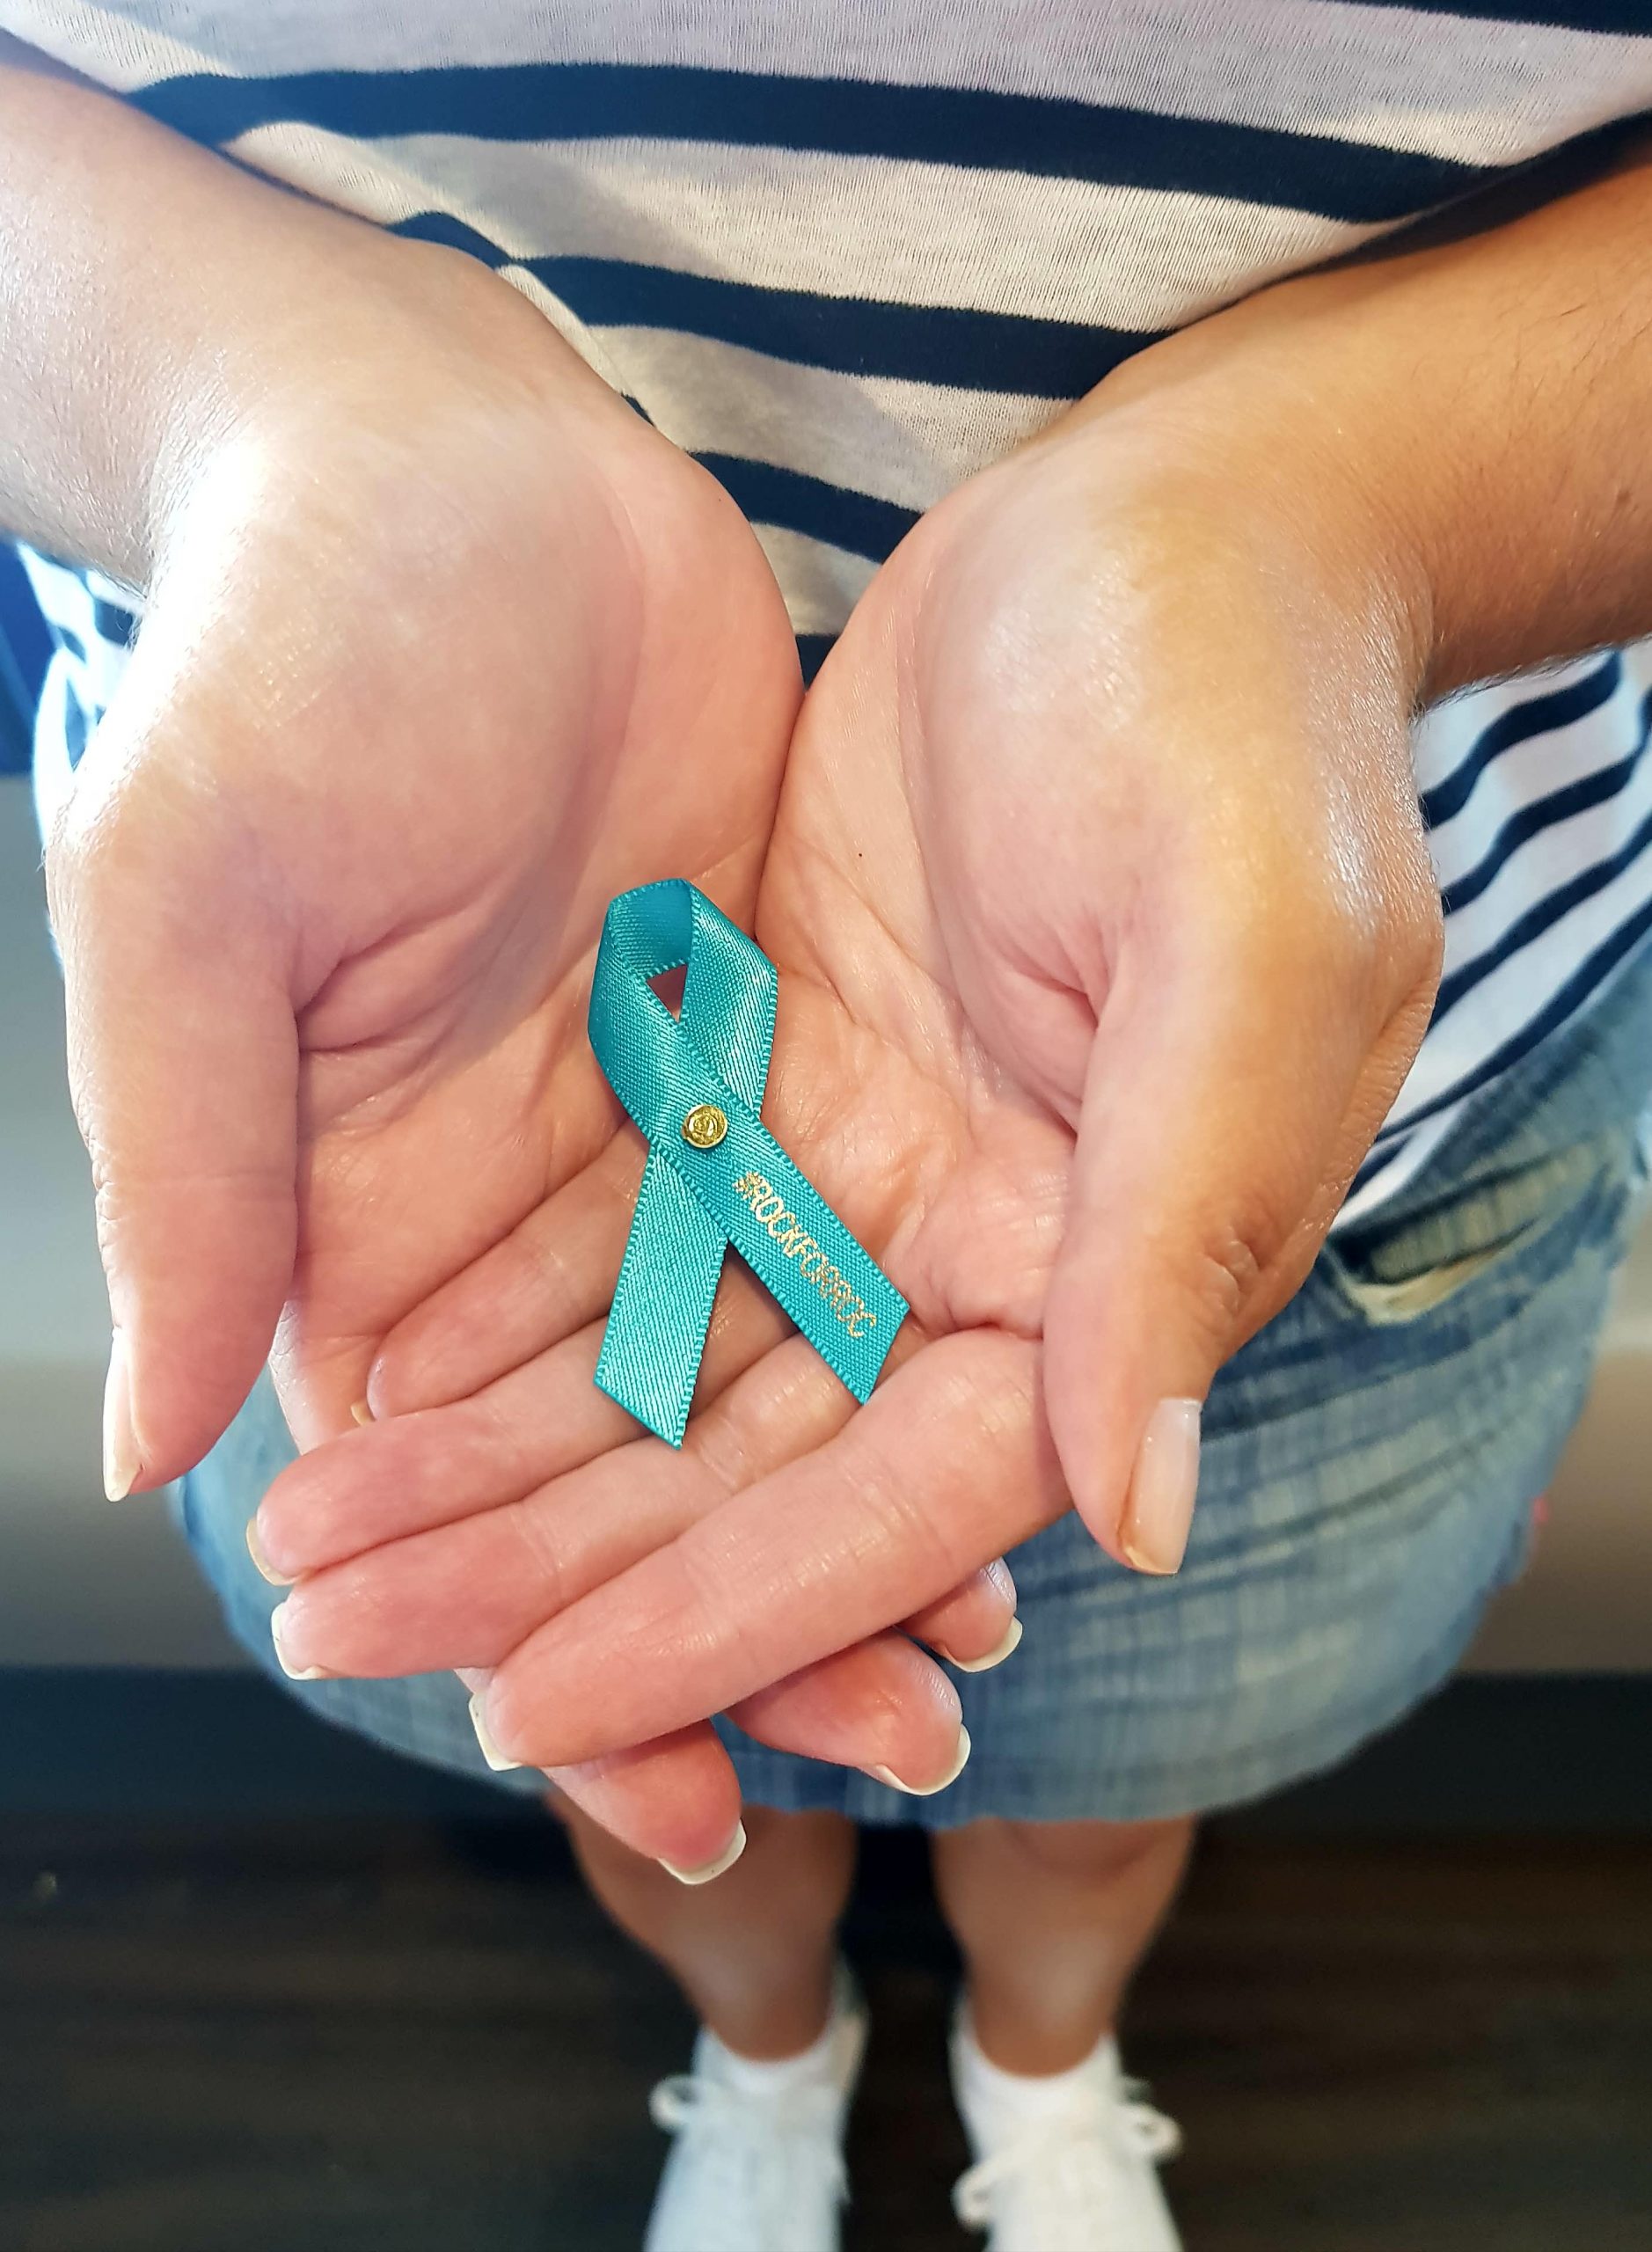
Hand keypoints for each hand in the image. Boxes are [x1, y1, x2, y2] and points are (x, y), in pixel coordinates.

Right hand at [45, 219, 1004, 1857]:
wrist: (439, 447)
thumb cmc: (282, 650)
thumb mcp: (191, 897)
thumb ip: (185, 1172)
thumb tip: (155, 1452)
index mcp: (345, 1219)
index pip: (442, 1494)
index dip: (545, 1641)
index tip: (658, 1787)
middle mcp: (495, 1209)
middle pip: (619, 1466)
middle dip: (734, 1619)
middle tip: (874, 1757)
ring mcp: (633, 1127)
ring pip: (748, 1373)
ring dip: (842, 1516)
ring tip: (967, 1663)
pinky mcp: (748, 1039)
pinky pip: (832, 1225)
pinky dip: (898, 1344)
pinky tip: (1001, 1443)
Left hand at [254, 354, 1441, 1768]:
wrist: (1174, 532)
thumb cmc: (1239, 716)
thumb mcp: (1247, 950)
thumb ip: (1183, 1225)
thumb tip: (1136, 1514)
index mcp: (1108, 1270)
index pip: (901, 1502)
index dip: (721, 1615)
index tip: (536, 1704)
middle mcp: (982, 1254)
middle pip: (751, 1465)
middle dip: (555, 1566)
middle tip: (350, 1629)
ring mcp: (869, 1164)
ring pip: (668, 1366)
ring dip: (502, 1463)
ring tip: (325, 1543)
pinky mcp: (783, 1069)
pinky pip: (628, 1224)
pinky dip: (513, 1310)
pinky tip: (381, 1372)